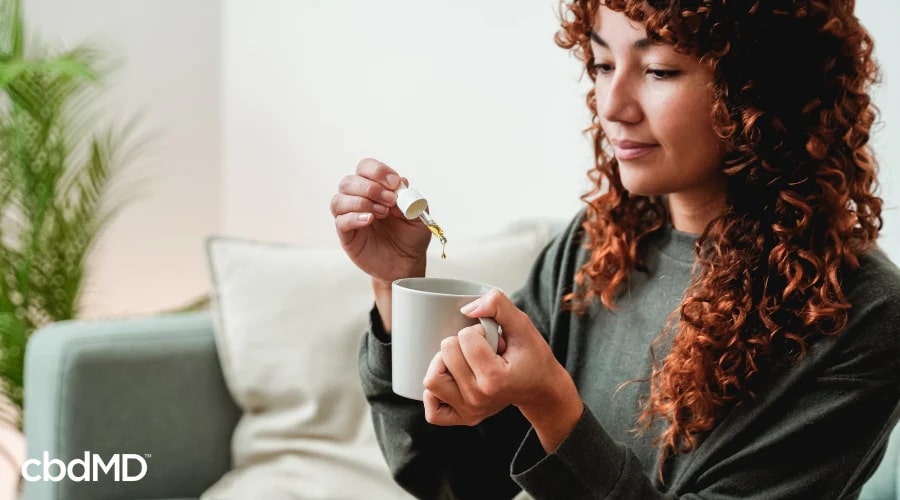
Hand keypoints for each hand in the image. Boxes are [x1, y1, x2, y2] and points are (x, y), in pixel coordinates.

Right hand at [331, 158, 430, 285]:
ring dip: (362, 202)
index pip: (365, 168)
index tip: (394, 183)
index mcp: (376, 189)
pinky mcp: (347, 235)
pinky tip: (369, 220)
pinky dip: (354, 217)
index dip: (377, 171)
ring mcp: (350, 217)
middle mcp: (359, 199)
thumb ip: (411, 198)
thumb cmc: (410, 237)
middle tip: (390, 201)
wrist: (407, 263)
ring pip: (339, 199)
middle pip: (349, 181)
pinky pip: (341, 221)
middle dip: (371, 188)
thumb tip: (401, 182)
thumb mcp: (418, 215)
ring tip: (383, 213)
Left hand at [422, 290, 582, 450]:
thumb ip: (498, 306)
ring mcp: (470, 411)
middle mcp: (479, 398)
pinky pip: (432, 410)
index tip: (494, 341)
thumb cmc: (532, 357)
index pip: (465, 338)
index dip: (478, 331)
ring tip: (464, 363)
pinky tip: (451, 381)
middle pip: (446, 354)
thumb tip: (466, 309)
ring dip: (443, 364)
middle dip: (461, 344)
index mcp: (495, 378)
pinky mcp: (463, 418)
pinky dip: (434, 394)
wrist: (541, 389)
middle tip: (481, 352)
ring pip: (432, 380)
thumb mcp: (522, 324)